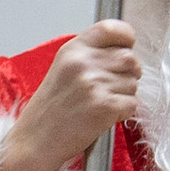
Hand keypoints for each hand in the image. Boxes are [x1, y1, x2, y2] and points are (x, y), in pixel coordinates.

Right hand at [0, 21, 141, 170]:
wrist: (36, 141)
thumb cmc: (50, 110)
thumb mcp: (63, 69)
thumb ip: (90, 56)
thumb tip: (124, 52)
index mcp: (73, 50)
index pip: (112, 29)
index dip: (126, 38)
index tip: (127, 47)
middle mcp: (83, 63)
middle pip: (129, 58)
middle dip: (129, 73)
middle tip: (114, 87)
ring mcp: (94, 84)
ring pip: (133, 83)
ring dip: (125, 95)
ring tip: (104, 104)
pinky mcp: (104, 106)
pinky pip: (132, 104)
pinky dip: (124, 112)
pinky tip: (106, 116)